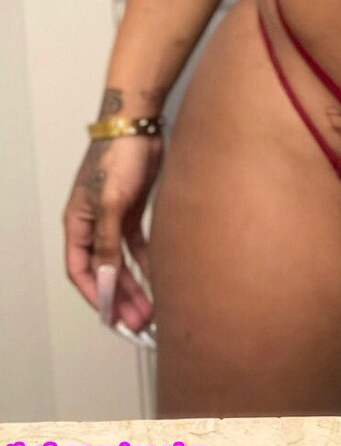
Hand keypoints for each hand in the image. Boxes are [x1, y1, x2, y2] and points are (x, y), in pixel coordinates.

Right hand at [63, 132, 163, 334]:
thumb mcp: (111, 203)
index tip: (112, 317)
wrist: (139, 124)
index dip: (95, 295)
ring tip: (150, 307)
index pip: (81, 270)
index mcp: (78, 223)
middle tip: (138, 321)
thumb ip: (109, 242)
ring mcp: (114, 216)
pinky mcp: (133, 209)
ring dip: (134, 284)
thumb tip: (107, 279)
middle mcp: (93, 223)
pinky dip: (146, 261)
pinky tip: (159, 277)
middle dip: (119, 296)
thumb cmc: (117, 155)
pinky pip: (138, 244)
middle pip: (104, 269)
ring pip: (122, 260)